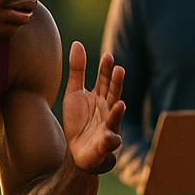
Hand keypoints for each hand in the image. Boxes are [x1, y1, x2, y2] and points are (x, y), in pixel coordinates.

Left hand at [62, 43, 124, 173]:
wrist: (77, 150)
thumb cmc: (78, 121)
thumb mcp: (74, 94)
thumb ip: (77, 71)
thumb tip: (77, 43)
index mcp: (101, 97)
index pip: (105, 80)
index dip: (106, 70)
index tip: (108, 56)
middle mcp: (108, 110)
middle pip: (113, 95)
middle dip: (116, 85)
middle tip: (118, 70)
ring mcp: (109, 127)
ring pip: (115, 118)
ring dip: (118, 112)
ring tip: (120, 104)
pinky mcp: (105, 145)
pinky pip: (110, 142)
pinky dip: (110, 140)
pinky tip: (109, 137)